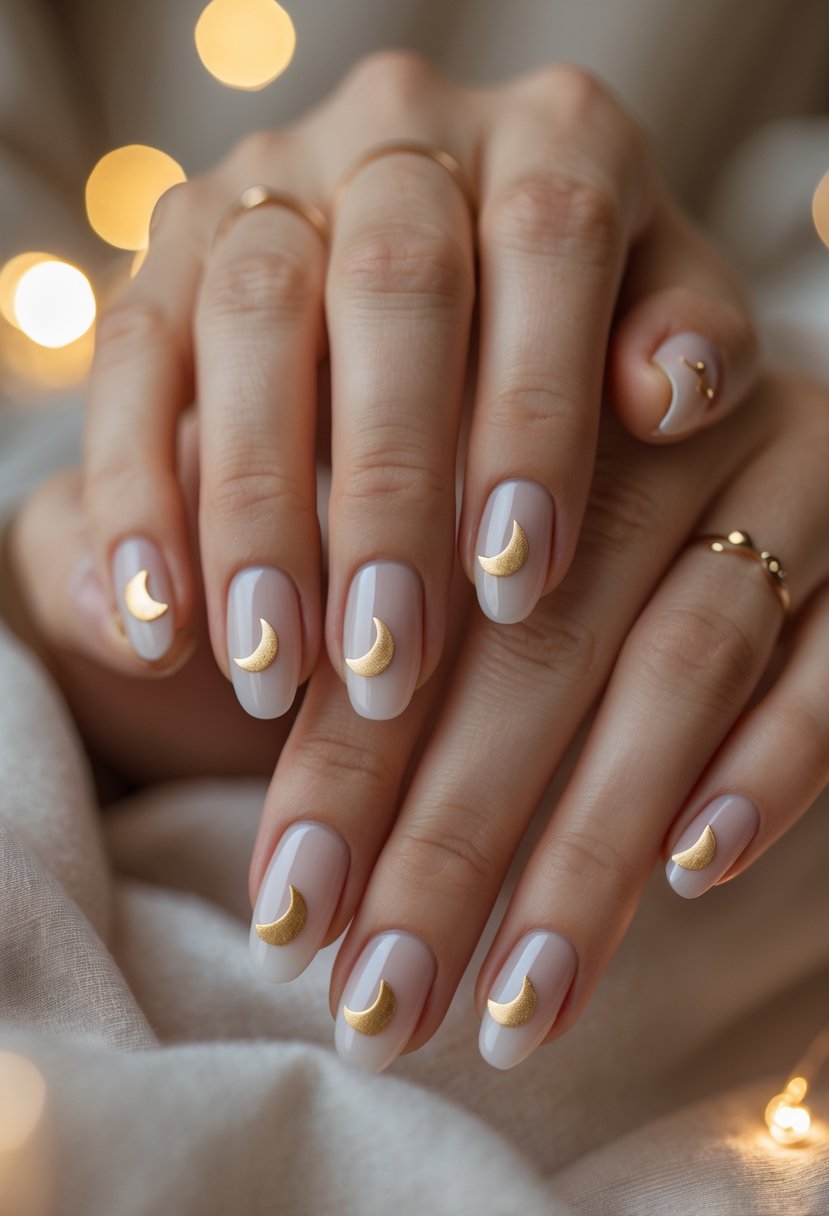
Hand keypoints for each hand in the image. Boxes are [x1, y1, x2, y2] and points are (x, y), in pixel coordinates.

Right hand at [80, 52, 757, 720]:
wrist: (440, 316)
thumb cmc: (575, 343)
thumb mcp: (653, 336)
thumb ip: (688, 348)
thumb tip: (671, 392)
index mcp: (551, 136)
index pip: (550, 241)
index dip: (534, 414)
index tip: (518, 582)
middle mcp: (404, 134)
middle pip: (392, 283)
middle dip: (389, 490)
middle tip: (389, 660)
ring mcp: (272, 183)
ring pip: (247, 320)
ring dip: (253, 513)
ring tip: (273, 668)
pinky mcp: (168, 250)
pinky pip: (132, 361)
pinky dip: (136, 503)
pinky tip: (159, 626)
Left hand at [248, 369, 828, 1071]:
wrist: (733, 400)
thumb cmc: (566, 504)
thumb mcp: (467, 537)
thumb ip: (386, 628)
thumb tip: (292, 856)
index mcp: (511, 426)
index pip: (411, 612)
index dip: (342, 769)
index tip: (287, 920)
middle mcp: (645, 443)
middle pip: (533, 654)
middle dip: (448, 847)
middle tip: (378, 1007)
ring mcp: (774, 481)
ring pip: (679, 669)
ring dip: (590, 854)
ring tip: (514, 1010)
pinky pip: (828, 657)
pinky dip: (766, 764)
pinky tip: (694, 873)